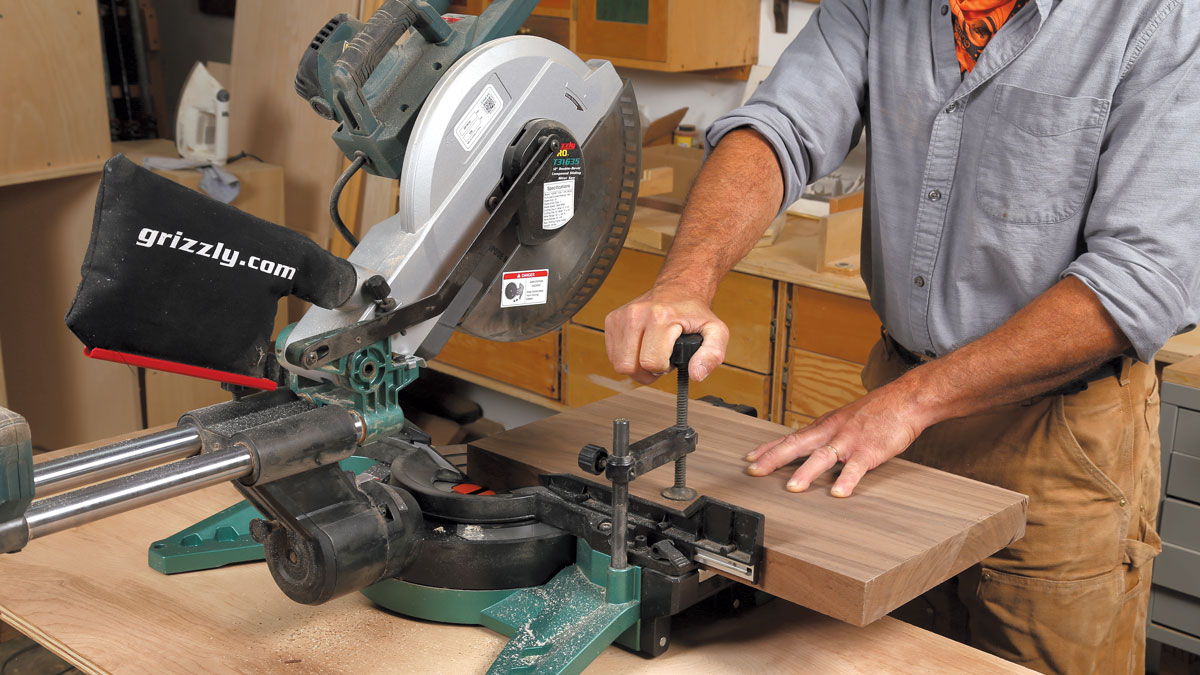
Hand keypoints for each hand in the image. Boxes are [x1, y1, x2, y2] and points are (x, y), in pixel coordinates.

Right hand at [604, 286, 728, 383]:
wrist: (678, 289)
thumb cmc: (693, 312)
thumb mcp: (715, 332)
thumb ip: (712, 355)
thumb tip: (696, 374)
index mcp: (661, 317)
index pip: (651, 362)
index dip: (663, 368)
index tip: (672, 359)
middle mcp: (637, 314)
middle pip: (629, 366)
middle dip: (646, 371)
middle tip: (660, 359)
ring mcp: (621, 316)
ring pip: (618, 363)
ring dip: (636, 365)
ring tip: (651, 353)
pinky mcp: (612, 319)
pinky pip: (612, 354)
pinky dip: (627, 357)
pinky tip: (641, 347)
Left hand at [744, 382, 927, 496]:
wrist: (905, 399)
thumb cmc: (875, 411)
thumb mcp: (843, 418)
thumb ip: (825, 433)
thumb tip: (808, 447)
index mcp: (824, 426)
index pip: (789, 437)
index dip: (768, 449)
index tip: (749, 458)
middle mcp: (831, 432)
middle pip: (796, 445)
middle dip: (773, 459)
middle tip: (754, 472)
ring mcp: (849, 441)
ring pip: (822, 457)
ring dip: (806, 472)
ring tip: (792, 488)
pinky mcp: (869, 450)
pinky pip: (856, 467)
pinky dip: (846, 480)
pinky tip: (838, 493)